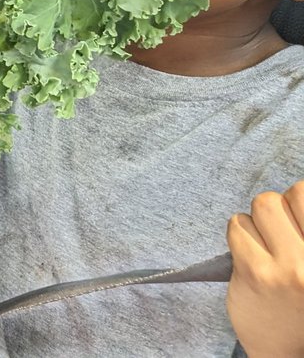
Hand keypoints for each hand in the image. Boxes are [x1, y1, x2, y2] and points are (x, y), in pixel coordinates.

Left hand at [227, 182, 303, 357]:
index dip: (297, 202)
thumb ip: (303, 229)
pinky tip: (249, 255)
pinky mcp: (256, 273)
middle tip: (280, 232)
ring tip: (266, 246)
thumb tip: (294, 192)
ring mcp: (288, 267)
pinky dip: (240, 234)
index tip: (295, 217)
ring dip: (258, 221)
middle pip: (285, 196)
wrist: (291, 352)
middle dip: (278, 209)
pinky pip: (237, 226)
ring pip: (261, 206)